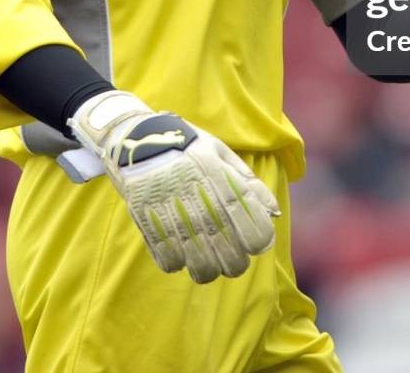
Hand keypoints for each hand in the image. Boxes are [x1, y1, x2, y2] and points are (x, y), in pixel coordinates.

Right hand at [70, 90, 279, 283]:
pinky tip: (181, 258)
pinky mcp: (148, 221)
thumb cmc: (185, 145)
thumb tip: (274, 212)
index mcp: (219, 177)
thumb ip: (248, 183)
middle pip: (227, 250)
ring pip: (198, 261)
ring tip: (210, 267)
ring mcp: (171, 210)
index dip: (259, 240)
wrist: (135, 138)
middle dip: (235, 263)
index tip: (257, 244)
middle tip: (234, 263)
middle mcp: (198, 197)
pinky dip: (176, 264)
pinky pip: (166, 257)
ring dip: (207, 270)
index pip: (250, 224)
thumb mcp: (220, 152)